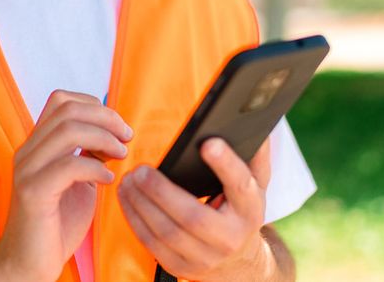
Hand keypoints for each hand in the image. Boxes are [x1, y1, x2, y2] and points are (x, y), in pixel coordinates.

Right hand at [0, 90, 132, 281]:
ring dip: (104, 139)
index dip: (95, 106)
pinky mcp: (33, 192)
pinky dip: (96, 167)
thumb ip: (90, 155)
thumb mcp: (79, 182)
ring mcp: (27, 170)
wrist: (27, 264)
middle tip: (126, 137)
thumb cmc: (56, 224)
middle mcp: (28, 151)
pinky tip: (108, 179)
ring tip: (120, 155)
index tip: (119, 128)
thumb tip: (114, 135)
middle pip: (67, 109)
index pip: (62, 100)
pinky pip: (69, 165)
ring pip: (68, 131)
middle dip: (106, 118)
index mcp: (38, 145)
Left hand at [116, 138, 274, 281]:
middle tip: (140, 169)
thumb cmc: (241, 212)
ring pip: (167, 232)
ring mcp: (204, 257)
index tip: (208, 144)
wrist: (239, 264)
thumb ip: (255, 153)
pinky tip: (127, 198)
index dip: (225, 165)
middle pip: (193, 217)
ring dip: (141, 204)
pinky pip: (151, 243)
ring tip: (128, 180)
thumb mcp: (256, 185)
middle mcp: (230, 238)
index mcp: (251, 210)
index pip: (240, 186)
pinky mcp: (180, 267)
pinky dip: (135, 219)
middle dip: (162, 192)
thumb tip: (254, 116)